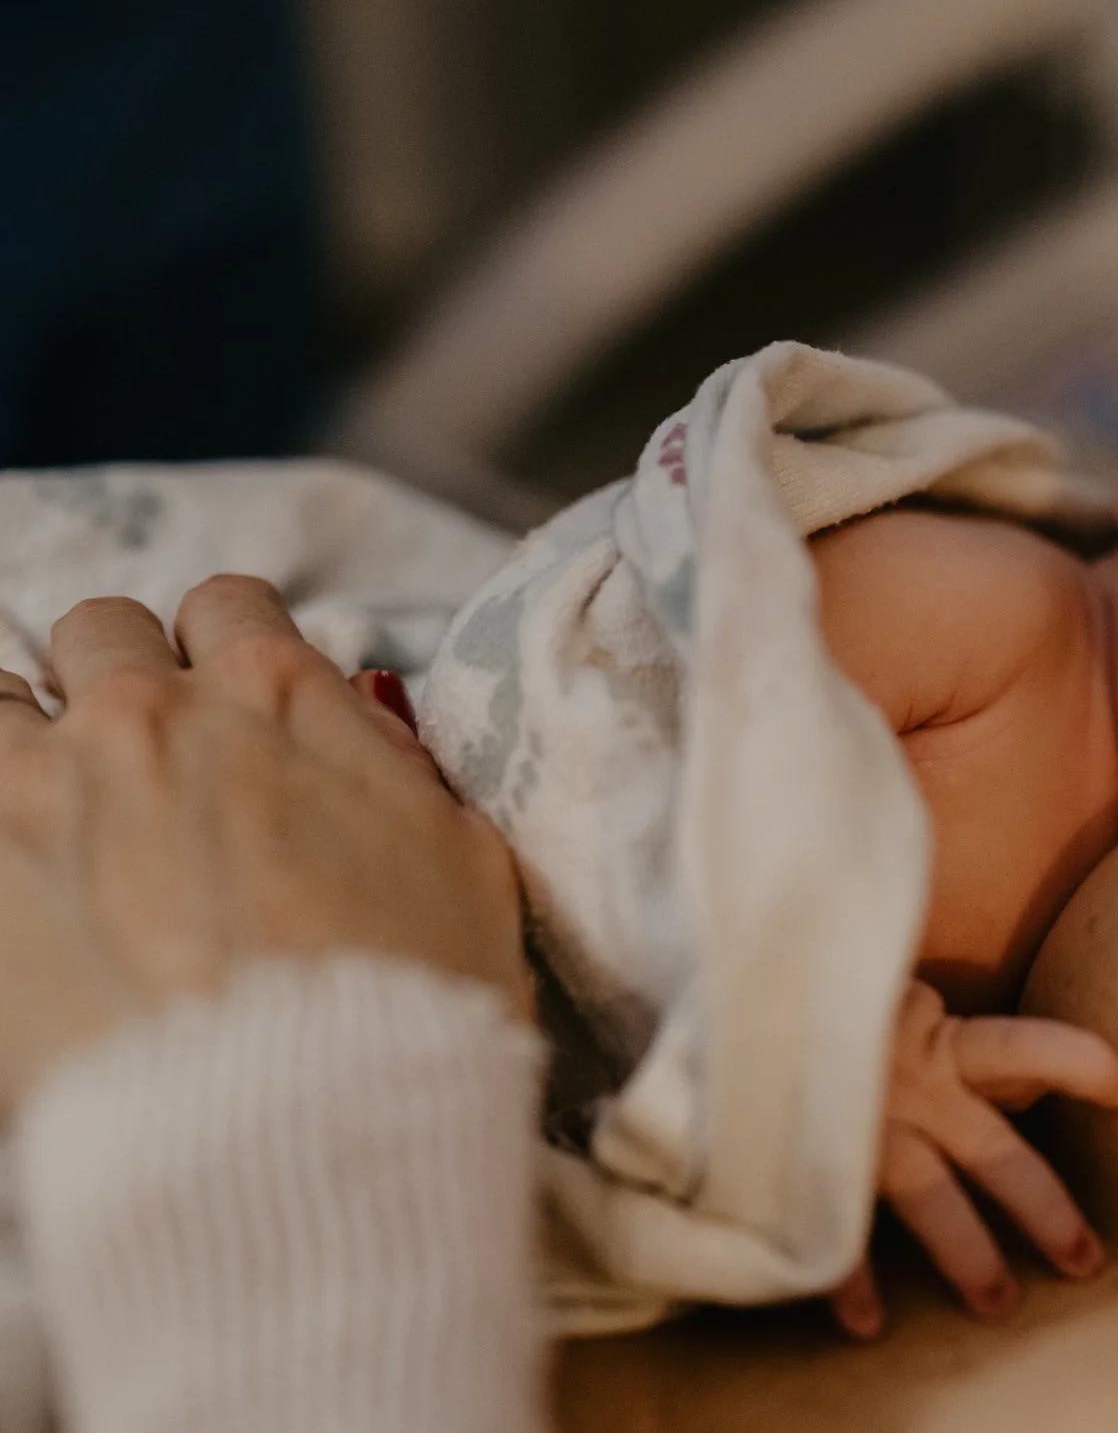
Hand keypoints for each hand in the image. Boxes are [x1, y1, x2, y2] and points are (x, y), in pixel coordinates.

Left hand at [0, 575, 527, 1109]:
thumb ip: (395, 774)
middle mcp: (153, 715)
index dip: (232, 655)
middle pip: (104, 631)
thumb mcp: (461, 866)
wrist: (297, 1125)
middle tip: (146, 769)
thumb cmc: (406, 1007)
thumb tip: (357, 729)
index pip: (231, 605)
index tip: (236, 712)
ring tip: (58, 819)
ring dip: (30, 740)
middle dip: (123, 682)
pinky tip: (25, 864)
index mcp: (281, 696)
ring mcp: (44, 788)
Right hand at [831, 978, 1117, 1337]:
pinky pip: (838, 1230)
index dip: (1074, 1064)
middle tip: (1086, 1262)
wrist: (732, 991)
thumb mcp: (889, 999)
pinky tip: (868, 1324)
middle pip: (997, 1153)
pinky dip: (851, 1280)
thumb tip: (1021, 1081)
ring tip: (999, 1305)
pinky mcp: (810, 1158)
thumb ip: (945, 1037)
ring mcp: (863, 1126)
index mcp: (934, 1039)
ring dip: (968, 1255)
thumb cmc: (822, 995)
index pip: (1023, 1049)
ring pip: (932, 1199)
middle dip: (1045, 1210)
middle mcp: (908, 1085)